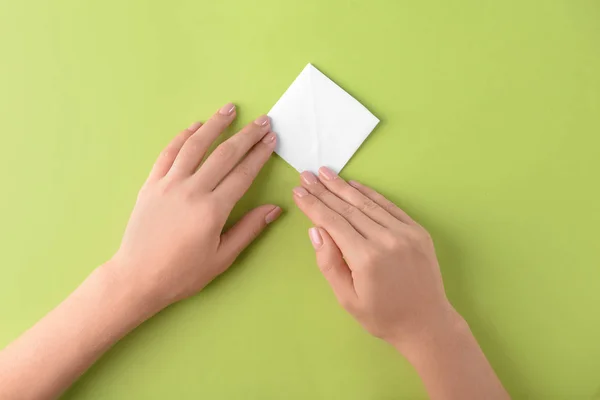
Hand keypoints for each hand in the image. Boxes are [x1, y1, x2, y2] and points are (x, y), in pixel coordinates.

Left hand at [110, 103, 280, 310]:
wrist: (137, 277)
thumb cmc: (182, 273)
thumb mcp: (222, 258)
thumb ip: (249, 229)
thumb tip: (275, 208)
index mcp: (212, 210)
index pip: (243, 173)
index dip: (259, 154)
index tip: (271, 139)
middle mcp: (191, 190)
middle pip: (224, 154)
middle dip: (246, 135)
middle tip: (262, 120)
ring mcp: (168, 184)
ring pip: (195, 145)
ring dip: (214, 125)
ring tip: (229, 109)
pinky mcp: (151, 184)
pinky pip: (168, 154)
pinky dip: (182, 137)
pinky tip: (195, 126)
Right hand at [293, 167, 455, 348]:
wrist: (427, 323)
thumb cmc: (382, 316)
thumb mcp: (347, 299)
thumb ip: (329, 263)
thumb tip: (316, 230)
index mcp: (366, 258)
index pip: (333, 222)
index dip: (314, 205)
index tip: (298, 191)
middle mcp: (386, 239)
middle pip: (348, 208)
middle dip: (324, 191)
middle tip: (306, 175)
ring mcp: (405, 232)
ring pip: (368, 203)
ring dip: (344, 187)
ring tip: (325, 173)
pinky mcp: (417, 231)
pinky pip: (389, 206)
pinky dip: (370, 193)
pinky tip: (354, 184)